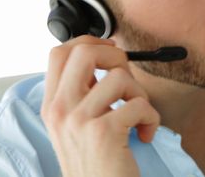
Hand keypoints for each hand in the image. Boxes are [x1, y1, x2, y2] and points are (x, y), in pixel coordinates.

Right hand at [41, 36, 159, 176]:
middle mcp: (60, 109)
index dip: (90, 42)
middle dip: (116, 56)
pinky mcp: (103, 132)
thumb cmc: (96, 161)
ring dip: (140, 94)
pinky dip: (152, 118)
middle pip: (85, 51)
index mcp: (52, 104)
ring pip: (120, 77)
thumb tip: (106, 60)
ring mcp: (79, 120)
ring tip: (138, 116)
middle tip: (127, 79)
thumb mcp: (76, 125)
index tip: (110, 53)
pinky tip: (145, 134)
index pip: (60, 53)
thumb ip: (83, 94)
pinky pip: (140, 104)